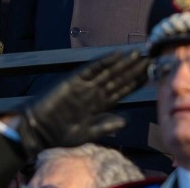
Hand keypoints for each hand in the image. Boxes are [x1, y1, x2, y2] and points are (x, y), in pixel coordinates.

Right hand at [14, 49, 148, 157]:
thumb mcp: (88, 133)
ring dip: (124, 63)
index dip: (135, 83)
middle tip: (150, 58)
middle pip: (118, 78)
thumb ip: (107, 125)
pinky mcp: (74, 79)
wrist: (40, 130)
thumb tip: (126, 120)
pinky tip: (117, 55)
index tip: (150, 75)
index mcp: (99, 105)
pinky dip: (105, 61)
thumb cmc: (61, 134)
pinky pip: (92, 68)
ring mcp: (85, 85)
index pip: (121, 91)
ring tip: (138, 54)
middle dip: (134, 70)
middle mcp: (94, 92)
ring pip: (109, 71)